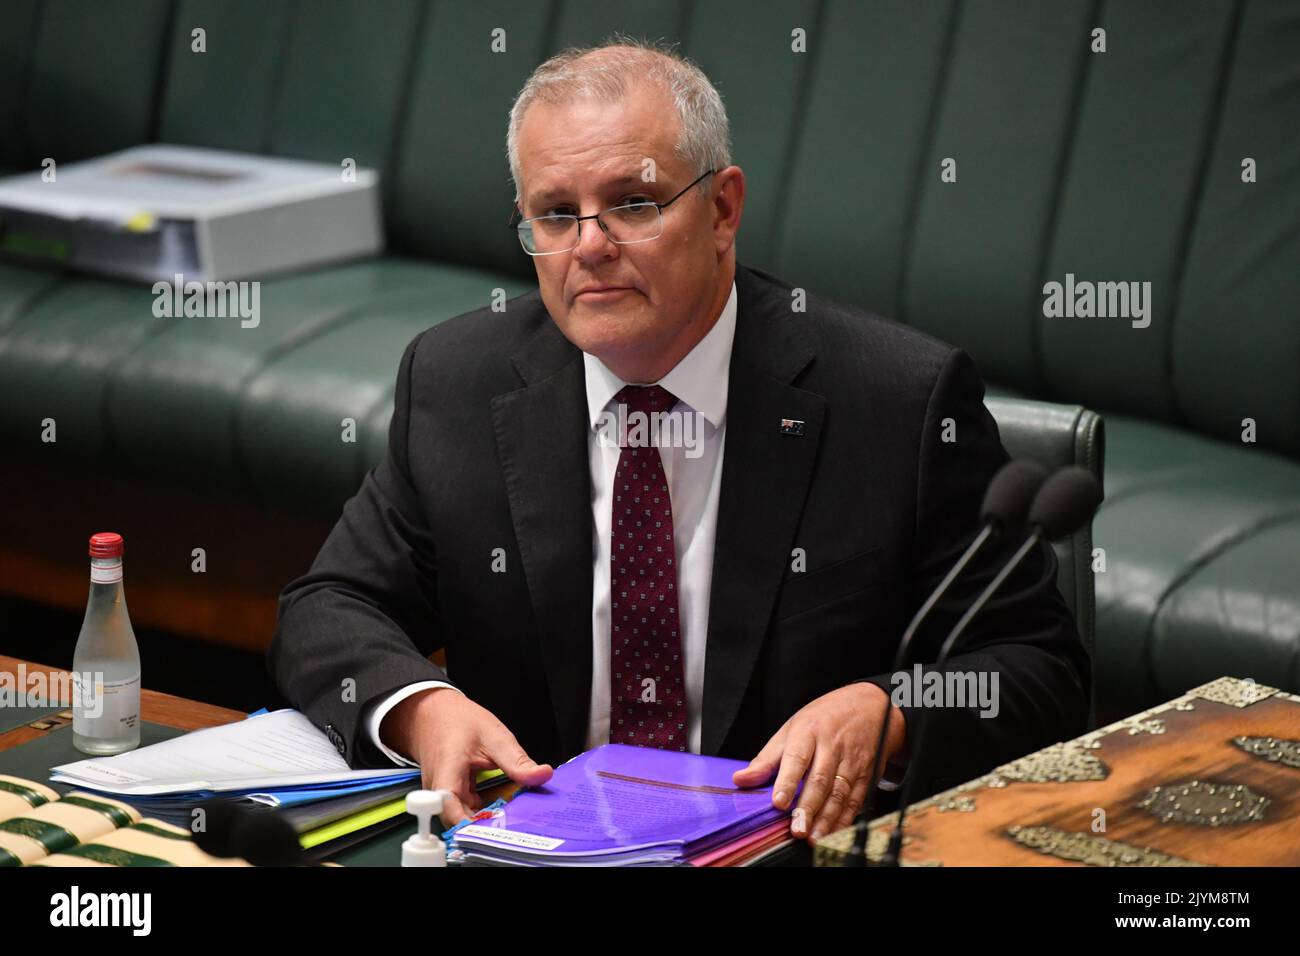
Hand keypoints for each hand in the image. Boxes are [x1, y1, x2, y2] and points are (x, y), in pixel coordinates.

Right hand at [381, 687, 552, 827]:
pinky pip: (464, 811)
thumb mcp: (494, 736)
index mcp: (447, 773)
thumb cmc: (459, 721)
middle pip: (458, 822)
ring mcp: (442, 795)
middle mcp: (439, 790)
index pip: (451, 810)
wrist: (434, 713)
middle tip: (513, 827)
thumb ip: (517, 761)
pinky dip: (481, 812)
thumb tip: (543, 775)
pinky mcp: (449, 796)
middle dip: (484, 828)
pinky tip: (500, 809)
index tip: (496, 832)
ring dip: (484, 821)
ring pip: (462, 819)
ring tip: (511, 820)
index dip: (471, 827)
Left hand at [732, 682, 905, 842]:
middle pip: (820, 779)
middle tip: (797, 830)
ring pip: (840, 792)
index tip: (778, 803)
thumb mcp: (791, 729)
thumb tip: (741, 779)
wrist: (870, 706)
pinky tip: (834, 832)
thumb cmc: (824, 718)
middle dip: (808, 808)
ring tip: (813, 837)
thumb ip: (767, 759)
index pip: (796, 757)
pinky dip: (845, 819)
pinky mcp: (867, 773)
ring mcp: (852, 760)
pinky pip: (856, 799)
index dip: (787, 781)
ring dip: (827, 818)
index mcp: (809, 731)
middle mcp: (832, 745)